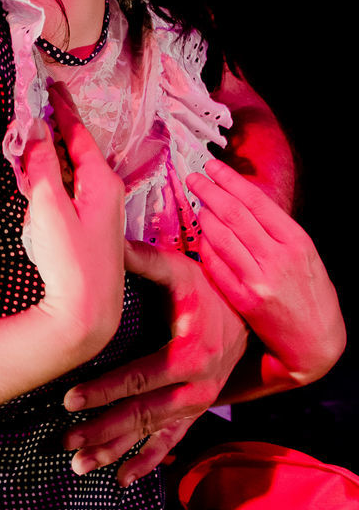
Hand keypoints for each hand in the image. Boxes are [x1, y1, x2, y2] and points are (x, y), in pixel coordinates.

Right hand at [24, 84, 125, 358]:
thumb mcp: (48, 205)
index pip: (79, 134)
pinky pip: (72, 190)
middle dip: (56, 131)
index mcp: (102, 181)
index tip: (54, 85)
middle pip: (77, 151)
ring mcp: (102, 212)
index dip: (63, 109)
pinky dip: (55, 179)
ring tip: (33, 142)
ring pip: (74, 172)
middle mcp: (108, 193)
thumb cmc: (70, 260)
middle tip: (38, 110)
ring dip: (53, 157)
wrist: (86, 312)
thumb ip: (41, 163)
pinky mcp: (92, 230)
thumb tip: (35, 128)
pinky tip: (41, 184)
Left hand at [62, 242, 247, 483]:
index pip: (139, 379)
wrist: (253, 315)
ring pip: (153, 434)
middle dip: (101, 430)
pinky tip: (122, 479)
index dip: (103, 390)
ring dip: (116, 451)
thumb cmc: (210, 288)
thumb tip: (108, 242)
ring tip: (80, 464)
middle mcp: (199, 387)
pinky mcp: (199, 412)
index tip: (68, 399)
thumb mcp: (182, 270)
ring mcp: (200, 404)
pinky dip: (147, 461)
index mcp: (192, 354)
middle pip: (143, 414)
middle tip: (65, 441)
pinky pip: (172, 443)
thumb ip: (146, 260)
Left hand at [187, 159, 344, 388]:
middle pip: (234, 214)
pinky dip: (205, 247)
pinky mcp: (243, 301)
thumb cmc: (311, 294)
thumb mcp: (305, 255)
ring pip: (220, 237)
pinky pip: (215, 266)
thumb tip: (241, 200)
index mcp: (296, 241)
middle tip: (193, 177)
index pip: (256, 201)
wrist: (316, 344)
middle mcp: (277, 258)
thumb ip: (277, 230)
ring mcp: (259, 280)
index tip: (212, 166)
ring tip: (197, 203)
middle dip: (209, 191)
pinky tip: (201, 235)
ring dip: (203, 216)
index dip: (230, 180)